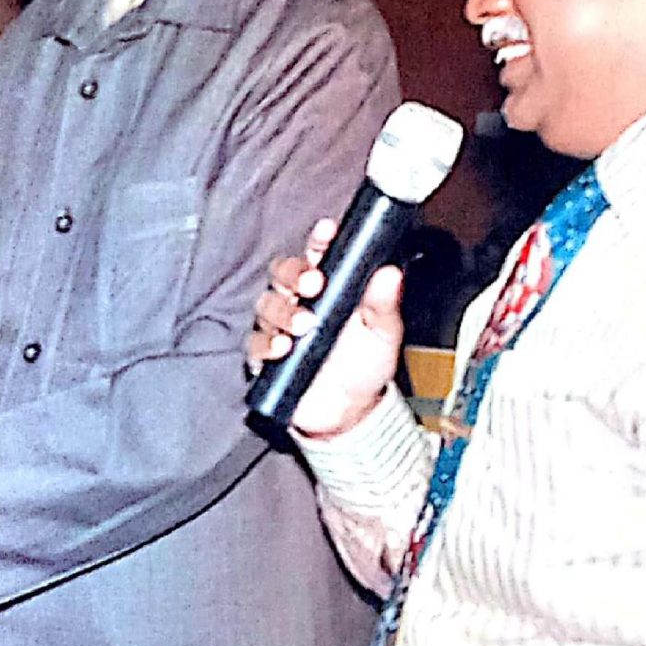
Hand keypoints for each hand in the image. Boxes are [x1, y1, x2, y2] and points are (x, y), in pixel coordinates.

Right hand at [246, 216, 406, 438]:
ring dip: (284, 310)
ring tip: (304, 325)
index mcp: (329, 286)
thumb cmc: (365, 365)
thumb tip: (390, 273)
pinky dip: (266, 343)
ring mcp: (280, 327)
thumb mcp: (383, 334)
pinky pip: (255, 343)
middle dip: (294, 272)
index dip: (320, 240)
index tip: (327, 233)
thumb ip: (384, 304)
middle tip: (314, 282)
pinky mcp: (265, 356)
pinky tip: (284, 347)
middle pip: (282, 273)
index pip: (319, 253)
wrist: (350, 412)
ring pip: (267, 305)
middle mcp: (300, 300)